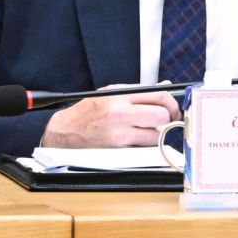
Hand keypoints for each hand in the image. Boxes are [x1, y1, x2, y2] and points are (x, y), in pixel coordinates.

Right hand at [39, 86, 180, 147]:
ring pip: (156, 136)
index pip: (159, 96)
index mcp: (120, 97)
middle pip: (162, 117)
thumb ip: (140, 91)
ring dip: (158, 133)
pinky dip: (146, 143)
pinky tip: (139, 137)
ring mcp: (120, 135)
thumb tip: (166, 87)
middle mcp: (120, 115)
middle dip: (168, 118)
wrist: (66, 131)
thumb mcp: (112, 92)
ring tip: (149, 127)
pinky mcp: (118, 150)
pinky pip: (144, 148)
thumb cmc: (90, 110)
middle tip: (165, 118)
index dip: (171, 102)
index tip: (172, 106)